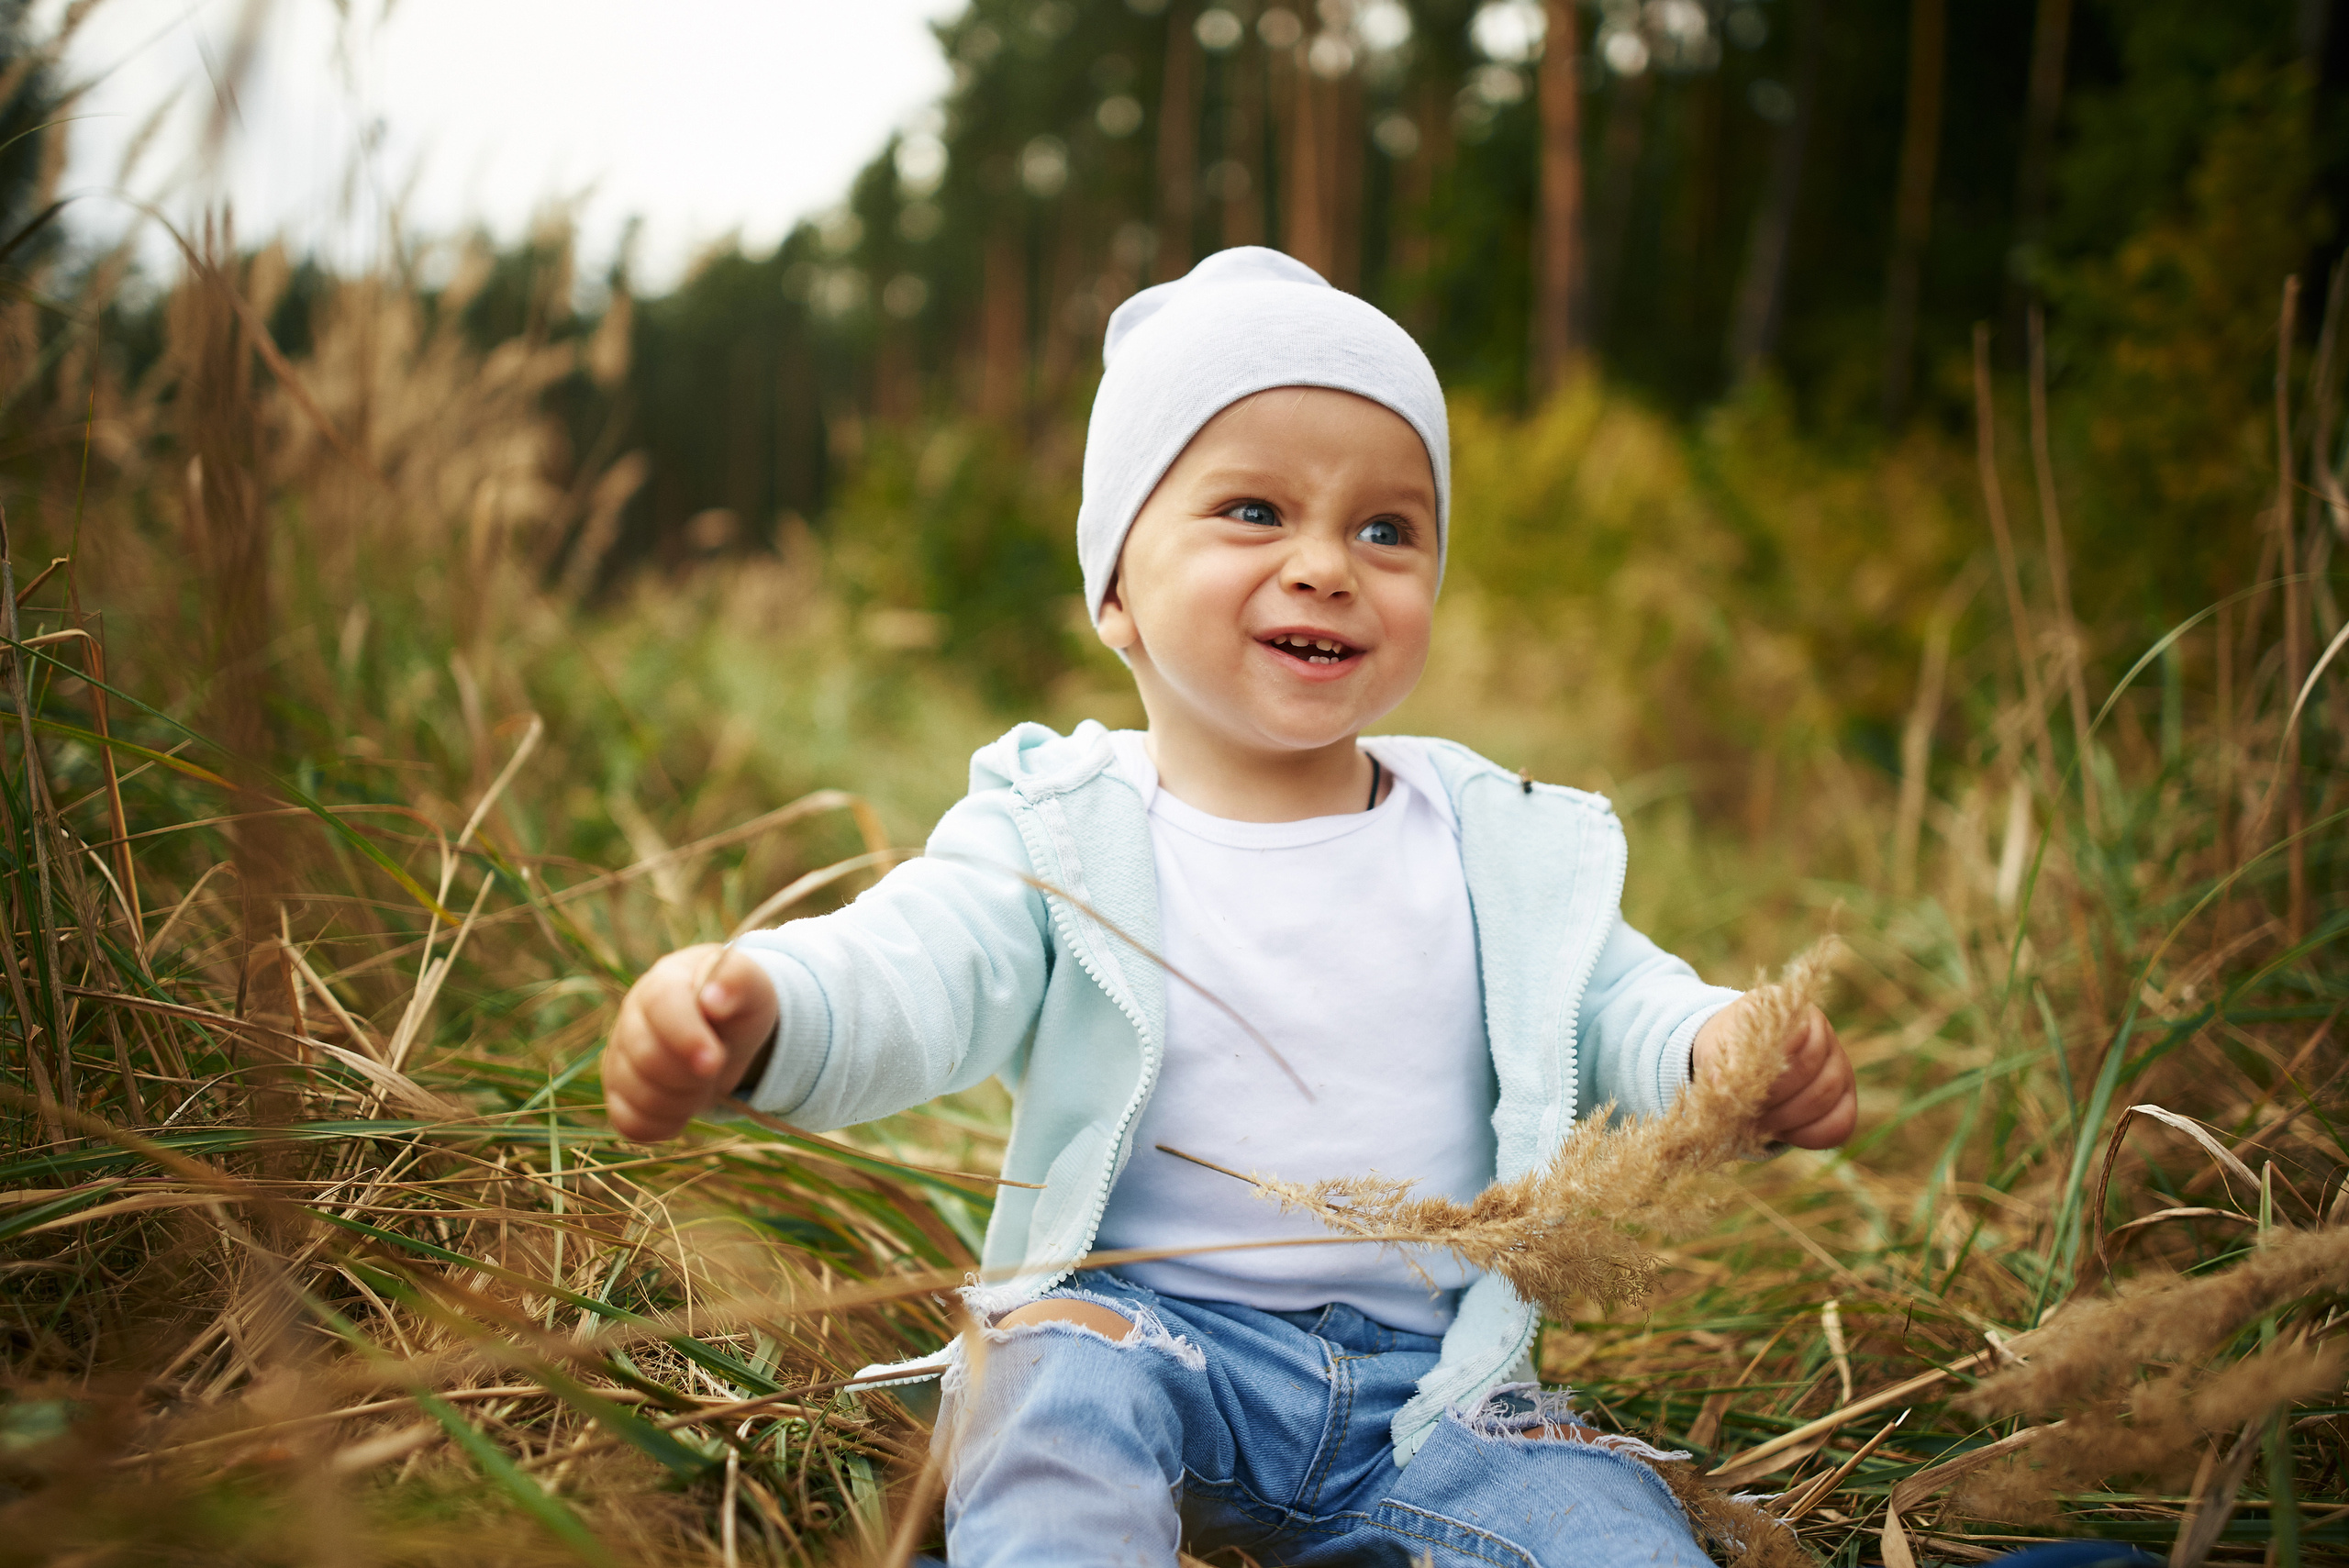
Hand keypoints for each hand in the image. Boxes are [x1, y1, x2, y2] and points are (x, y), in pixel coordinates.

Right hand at [605, 945, 777, 1141]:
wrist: (725, 1030)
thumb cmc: (737, 1005)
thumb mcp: (751, 986)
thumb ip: (738, 980)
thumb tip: (715, 999)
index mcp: (663, 982)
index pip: (660, 1004)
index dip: (685, 1036)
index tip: (714, 1060)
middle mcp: (631, 1017)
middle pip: (647, 1057)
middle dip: (693, 1073)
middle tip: (719, 1064)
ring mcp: (619, 1056)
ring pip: (639, 1095)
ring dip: (684, 1100)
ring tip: (705, 1081)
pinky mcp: (618, 1092)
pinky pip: (631, 1123)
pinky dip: (666, 1124)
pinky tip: (685, 1105)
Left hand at [1691, 1001, 1855, 1148]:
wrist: (1742, 1059)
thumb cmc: (1730, 1050)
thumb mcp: (1716, 1049)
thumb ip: (1719, 1064)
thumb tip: (1719, 1088)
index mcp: (1791, 1010)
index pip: (1790, 1040)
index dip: (1766, 1071)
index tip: (1739, 1089)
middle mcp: (1824, 1033)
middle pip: (1808, 1069)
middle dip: (1773, 1100)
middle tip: (1745, 1114)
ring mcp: (1840, 1065)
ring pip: (1826, 1098)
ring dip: (1787, 1119)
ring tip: (1757, 1125)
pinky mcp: (1846, 1096)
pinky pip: (1840, 1124)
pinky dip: (1809, 1136)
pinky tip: (1781, 1133)